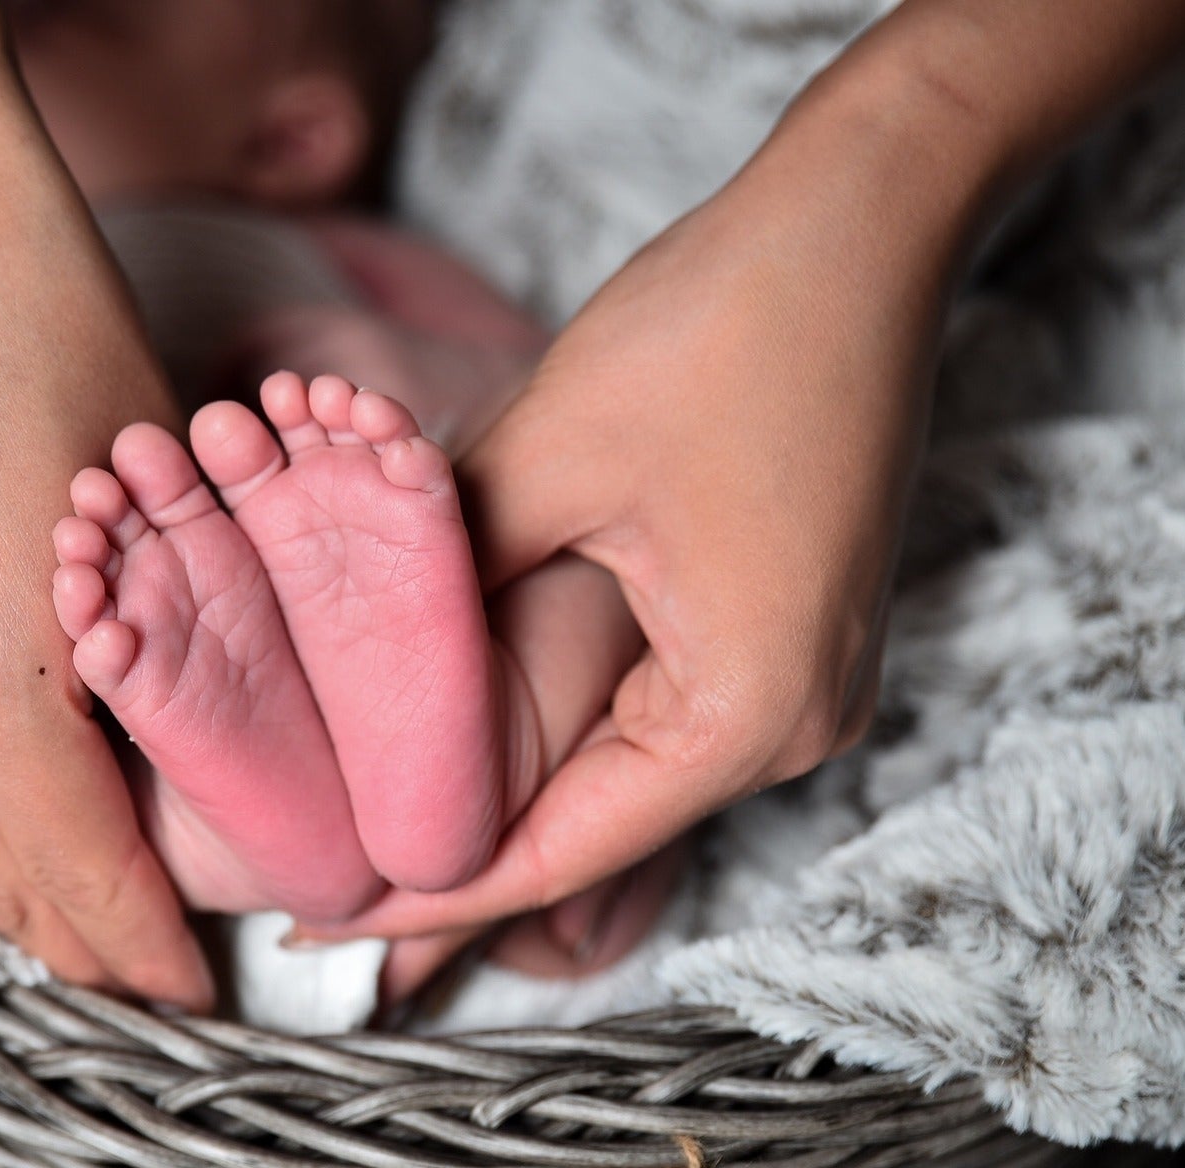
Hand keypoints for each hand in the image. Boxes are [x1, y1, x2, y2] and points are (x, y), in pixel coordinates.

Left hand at [306, 72, 971, 943]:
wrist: (862, 223)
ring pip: (625, 770)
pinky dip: (567, 722)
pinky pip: (662, 709)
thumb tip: (355, 656)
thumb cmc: (726, 325)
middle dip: (457, 849)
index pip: (555, 854)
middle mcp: (795, 723)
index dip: (429, 899)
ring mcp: (803, 676)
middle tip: (324, 881)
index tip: (321, 928)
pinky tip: (477, 721)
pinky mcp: (788, 626)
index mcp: (746, 714)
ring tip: (380, 808)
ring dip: (510, 780)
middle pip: (595, 828)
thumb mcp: (548, 460)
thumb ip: (446, 580)